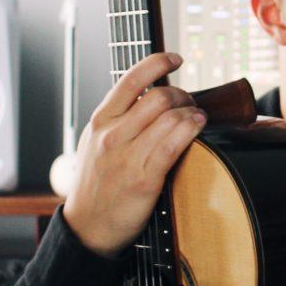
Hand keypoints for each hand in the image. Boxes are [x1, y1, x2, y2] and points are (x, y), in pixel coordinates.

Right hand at [62, 52, 205, 256]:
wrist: (87, 226)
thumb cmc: (96, 182)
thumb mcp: (95, 140)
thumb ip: (117, 117)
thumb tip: (149, 92)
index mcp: (100, 120)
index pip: (131, 79)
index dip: (158, 62)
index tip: (175, 58)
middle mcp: (112, 134)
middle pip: (158, 97)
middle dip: (182, 95)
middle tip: (189, 103)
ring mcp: (127, 156)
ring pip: (170, 118)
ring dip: (191, 112)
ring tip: (197, 116)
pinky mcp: (144, 178)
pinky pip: (173, 144)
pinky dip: (191, 128)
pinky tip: (197, 125)